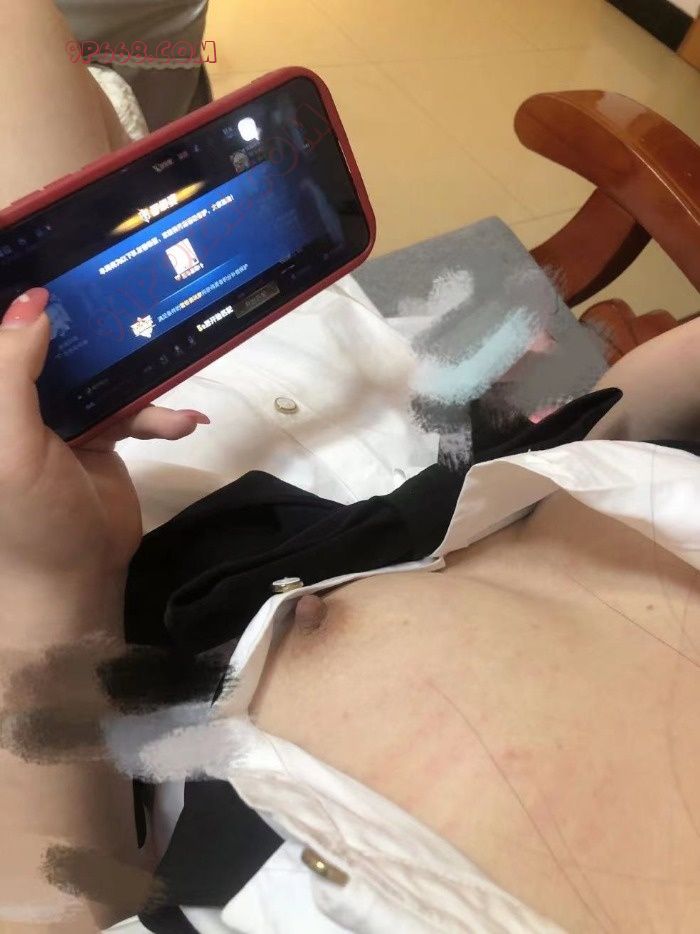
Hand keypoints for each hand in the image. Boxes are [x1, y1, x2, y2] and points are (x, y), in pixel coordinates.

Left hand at [0, 288, 208, 594]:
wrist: (76, 580)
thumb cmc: (29, 516)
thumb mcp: (9, 443)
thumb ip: (11, 370)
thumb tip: (34, 301)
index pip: (0, 337)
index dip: (13, 295)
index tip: (40, 248)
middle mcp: (17, 399)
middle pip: (47, 341)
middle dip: (82, 316)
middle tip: (118, 280)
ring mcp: (60, 416)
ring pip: (98, 369)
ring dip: (136, 369)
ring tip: (172, 356)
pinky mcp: (100, 436)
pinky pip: (132, 409)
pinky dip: (159, 415)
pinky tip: (186, 423)